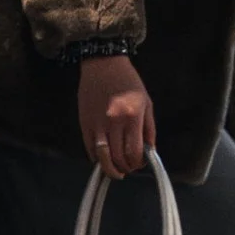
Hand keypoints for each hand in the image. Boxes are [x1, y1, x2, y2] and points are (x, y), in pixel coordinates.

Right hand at [77, 55, 155, 179]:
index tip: (139, 164)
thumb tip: (149, 152)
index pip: (134, 153)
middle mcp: (114, 123)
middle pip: (118, 158)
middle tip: (128, 168)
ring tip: (116, 170)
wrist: (103, 64)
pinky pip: (90, 149)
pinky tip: (103, 157)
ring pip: (103, 158)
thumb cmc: (128, 82)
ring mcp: (97, 124)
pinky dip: (97, 158)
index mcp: (132, 118)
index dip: (137, 164)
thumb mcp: (146, 103)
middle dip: (125, 168)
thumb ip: (149, 129)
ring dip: (110, 169)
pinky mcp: (85, 123)